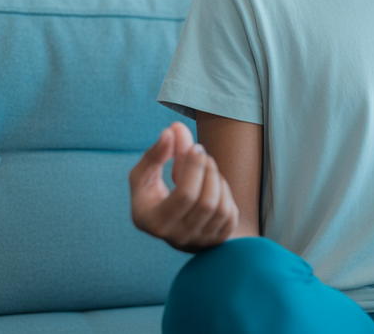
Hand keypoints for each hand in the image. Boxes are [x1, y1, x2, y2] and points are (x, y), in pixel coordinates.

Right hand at [129, 121, 239, 252]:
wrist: (168, 224)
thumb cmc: (153, 195)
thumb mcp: (143, 175)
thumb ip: (155, 154)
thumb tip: (172, 131)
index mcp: (155, 222)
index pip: (186, 195)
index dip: (195, 166)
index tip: (195, 147)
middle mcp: (177, 237)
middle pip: (207, 202)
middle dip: (209, 171)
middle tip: (203, 154)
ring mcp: (199, 241)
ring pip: (221, 209)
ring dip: (218, 180)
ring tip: (207, 168)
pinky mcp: (216, 241)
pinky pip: (231, 216)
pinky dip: (226, 195)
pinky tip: (213, 187)